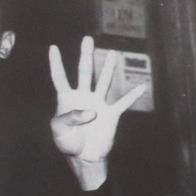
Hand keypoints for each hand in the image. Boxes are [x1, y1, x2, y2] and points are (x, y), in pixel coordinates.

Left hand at [48, 36, 147, 167]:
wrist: (84, 156)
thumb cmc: (68, 142)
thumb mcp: (59, 130)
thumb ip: (69, 117)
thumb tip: (90, 110)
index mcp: (67, 100)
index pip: (60, 78)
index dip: (56, 64)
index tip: (53, 47)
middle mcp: (83, 97)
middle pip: (84, 72)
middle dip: (86, 55)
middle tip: (87, 39)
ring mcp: (98, 103)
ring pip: (103, 82)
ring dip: (108, 68)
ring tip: (112, 53)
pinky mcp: (111, 114)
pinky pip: (123, 103)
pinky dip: (132, 95)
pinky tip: (142, 86)